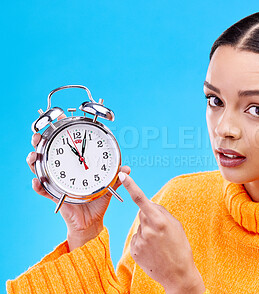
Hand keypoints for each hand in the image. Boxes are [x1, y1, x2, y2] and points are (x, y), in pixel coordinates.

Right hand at [27, 119, 129, 249]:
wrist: (91, 221)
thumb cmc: (97, 200)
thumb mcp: (107, 185)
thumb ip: (116, 176)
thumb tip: (127, 169)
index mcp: (76, 164)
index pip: (66, 144)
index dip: (61, 131)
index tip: (58, 119)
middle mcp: (63, 170)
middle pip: (47, 152)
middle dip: (39, 142)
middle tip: (38, 136)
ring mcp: (56, 182)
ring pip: (39, 168)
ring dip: (34, 161)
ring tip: (34, 156)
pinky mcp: (53, 195)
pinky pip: (42, 190)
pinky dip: (37, 185)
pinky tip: (36, 181)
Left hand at [118, 172, 204, 293]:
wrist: (177, 274)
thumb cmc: (180, 247)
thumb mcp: (176, 225)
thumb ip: (161, 212)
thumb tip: (148, 205)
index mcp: (159, 220)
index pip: (141, 199)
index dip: (131, 186)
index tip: (122, 176)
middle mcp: (147, 229)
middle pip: (143, 213)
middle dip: (150, 216)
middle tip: (162, 230)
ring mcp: (139, 241)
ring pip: (140, 226)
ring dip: (147, 230)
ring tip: (159, 244)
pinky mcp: (134, 250)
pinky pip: (137, 238)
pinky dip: (143, 241)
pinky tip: (152, 250)